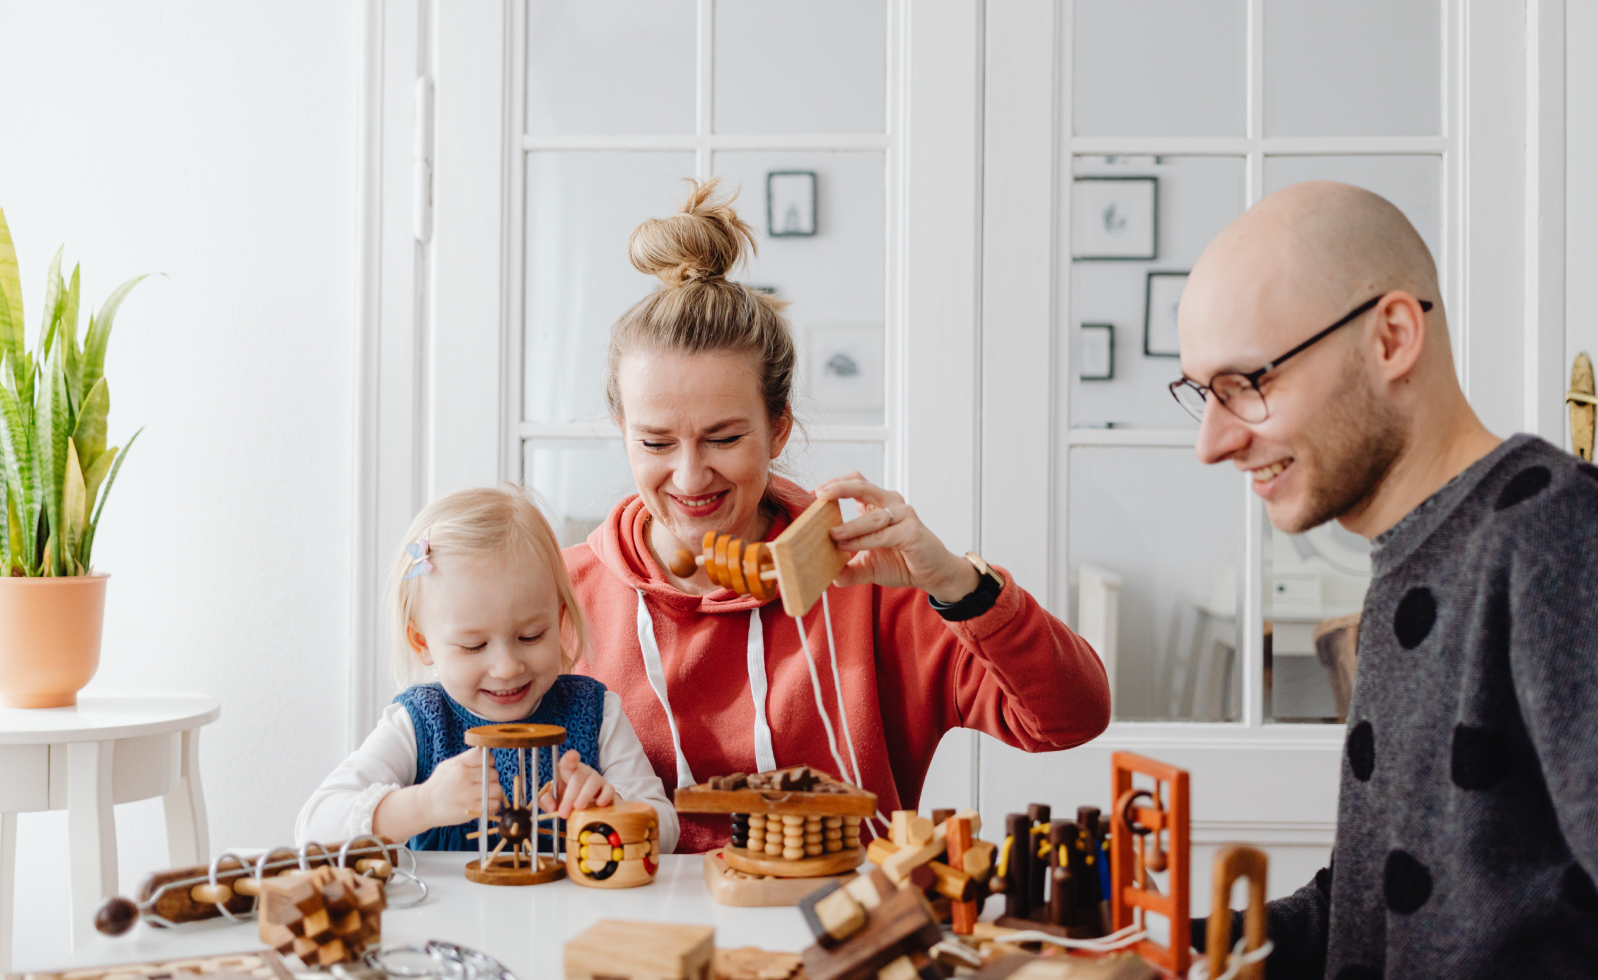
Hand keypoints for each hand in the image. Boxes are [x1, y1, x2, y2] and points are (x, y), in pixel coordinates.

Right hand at [423, 745, 505, 824]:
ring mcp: (468, 795)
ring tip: (484, 793)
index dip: (488, 761)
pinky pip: (494, 805)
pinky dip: (493, 804)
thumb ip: (467, 758)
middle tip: (482, 782)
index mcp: (459, 765)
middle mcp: (464, 778)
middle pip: (493, 773)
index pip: (484, 756)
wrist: (426, 806)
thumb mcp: (448, 765)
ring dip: (493, 791)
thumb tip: (486, 752)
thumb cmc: (439, 784)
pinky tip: (485, 803)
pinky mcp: (472, 810)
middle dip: (490, 777)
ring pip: (497, 789)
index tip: (485, 766)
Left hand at [538, 749, 616, 818]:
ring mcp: (596, 778)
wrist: (582, 801)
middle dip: (569, 797)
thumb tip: (552, 808)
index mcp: (567, 770)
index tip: (572, 756)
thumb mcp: (552, 797)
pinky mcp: (607, 788)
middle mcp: (583, 771)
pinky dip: (605, 796)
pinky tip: (600, 804)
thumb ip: (546, 800)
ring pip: (592, 783)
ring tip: (578, 808)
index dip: (570, 758)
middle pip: (577, 779)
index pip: (568, 762)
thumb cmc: (565, 795)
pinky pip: (609, 789)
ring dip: (585, 796)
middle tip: (564, 812)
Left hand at [813, 473, 979, 602]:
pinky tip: (848, 546)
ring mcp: (903, 515)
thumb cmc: (901, 562)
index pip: (855, 482)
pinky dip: (863, 540)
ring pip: (871, 515)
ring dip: (849, 525)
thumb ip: (847, 568)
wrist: (932, 574)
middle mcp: (890, 504)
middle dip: (838, 488)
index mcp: (877, 505)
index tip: (813, 493)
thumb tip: (825, 575)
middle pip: (861, 485)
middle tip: (819, 495)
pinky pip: (883, 534)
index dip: (834, 483)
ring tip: (832, 535)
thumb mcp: (867, 566)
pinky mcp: (912, 531)